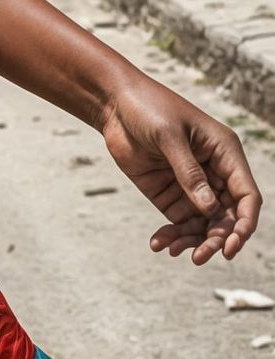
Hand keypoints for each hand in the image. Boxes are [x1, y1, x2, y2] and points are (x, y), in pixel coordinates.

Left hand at [98, 78, 261, 262]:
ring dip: (192, 241)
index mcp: (225, 153)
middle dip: (215, 238)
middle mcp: (214, 172)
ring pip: (203, 223)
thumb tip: (210, 210)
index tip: (230, 245)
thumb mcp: (168, 135)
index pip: (246, 195)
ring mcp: (191, 184)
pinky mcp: (169, 191)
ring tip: (172, 250)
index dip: (244, 223)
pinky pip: (179, 220)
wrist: (111, 101)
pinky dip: (172, 234)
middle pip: (227, 216)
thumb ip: (188, 171)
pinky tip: (159, 244)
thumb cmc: (146, 106)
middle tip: (199, 257)